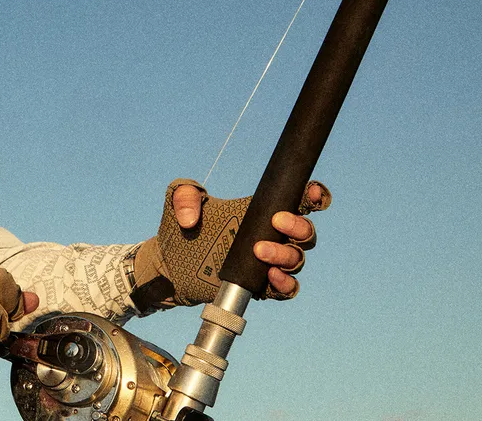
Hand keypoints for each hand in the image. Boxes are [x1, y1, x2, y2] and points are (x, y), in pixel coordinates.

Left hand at [131, 178, 329, 311]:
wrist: (169, 266)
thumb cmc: (179, 229)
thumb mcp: (176, 202)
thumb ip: (183, 196)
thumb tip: (191, 218)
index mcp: (260, 212)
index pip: (297, 201)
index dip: (313, 195)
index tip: (310, 194)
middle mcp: (271, 236)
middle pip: (305, 231)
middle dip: (297, 225)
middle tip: (275, 221)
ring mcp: (268, 262)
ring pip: (297, 259)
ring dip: (285, 255)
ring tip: (260, 251)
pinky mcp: (260, 285)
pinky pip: (286, 288)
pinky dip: (285, 283)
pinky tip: (271, 277)